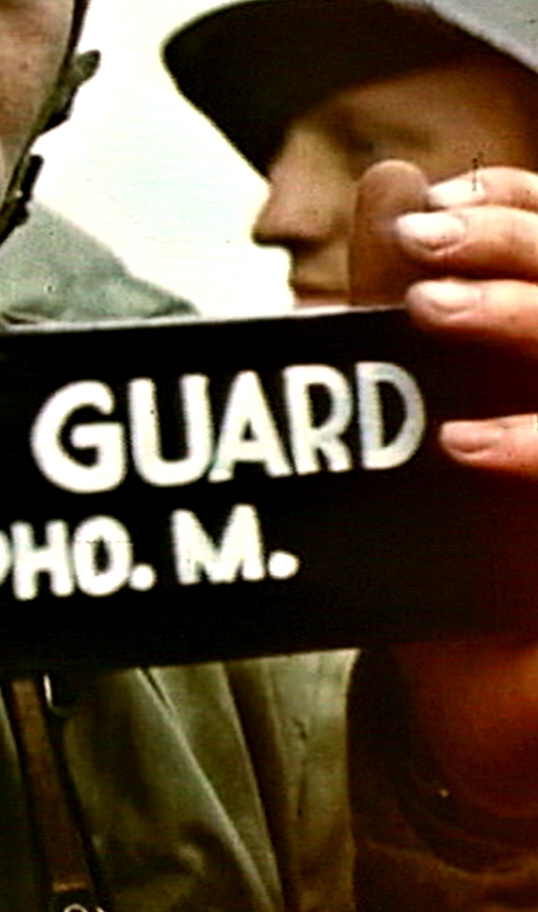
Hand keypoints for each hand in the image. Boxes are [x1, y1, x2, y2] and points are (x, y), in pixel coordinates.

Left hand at [354, 162, 537, 819]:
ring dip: (525, 319)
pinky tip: (460, 448)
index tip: (438, 195)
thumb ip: (405, 317)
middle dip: (519, 249)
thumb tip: (389, 187)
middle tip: (424, 233)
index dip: (522, 213)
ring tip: (426, 314)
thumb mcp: (417, 438)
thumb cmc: (458, 576)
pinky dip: (534, 449)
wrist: (497, 724)